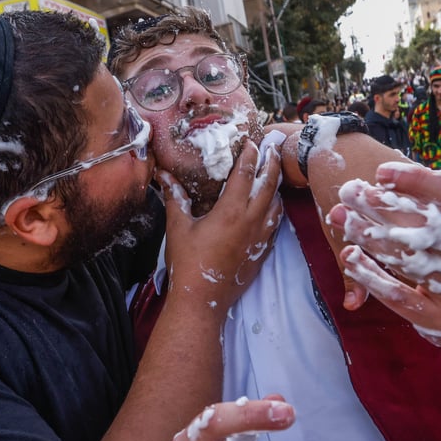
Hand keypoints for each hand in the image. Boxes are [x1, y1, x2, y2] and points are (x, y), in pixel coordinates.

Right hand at [160, 140, 282, 309]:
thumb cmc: (187, 263)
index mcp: (230, 211)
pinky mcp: (263, 252)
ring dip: (277, 186)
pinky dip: (277, 210)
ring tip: (275, 172)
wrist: (202, 299)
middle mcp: (251, 221)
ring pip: (277, 204)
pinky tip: (274, 206)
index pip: (246, 174)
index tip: (253, 141)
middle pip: (269, 184)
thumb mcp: (178, 226)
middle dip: (272, 163)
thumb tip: (163, 174)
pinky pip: (276, 225)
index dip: (251, 155)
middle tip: (274, 148)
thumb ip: (175, 197)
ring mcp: (260, 237)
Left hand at [328, 162, 440, 354]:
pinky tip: (349, 257)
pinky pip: (400, 297)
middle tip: (349, 191)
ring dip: (371, 237)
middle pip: (429, 227)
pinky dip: (373, 277)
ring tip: (342, 217)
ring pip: (411, 260)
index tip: (381, 171)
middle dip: (385, 208)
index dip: (418, 181)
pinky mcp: (439, 319)